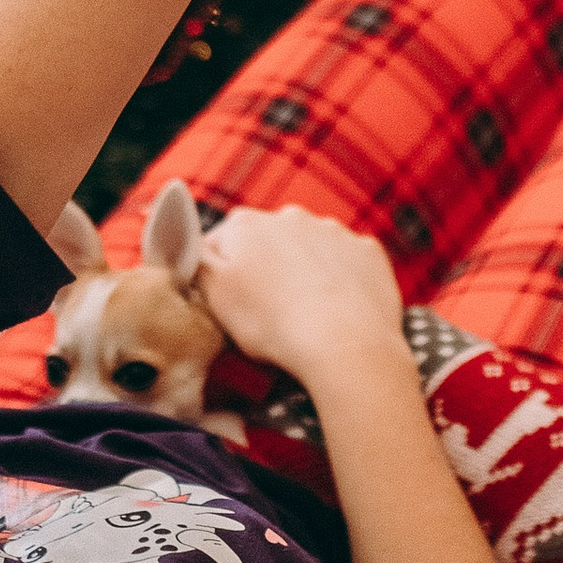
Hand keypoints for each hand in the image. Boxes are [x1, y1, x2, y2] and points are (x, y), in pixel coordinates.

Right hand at [193, 204, 407, 391]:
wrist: (346, 345)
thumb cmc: (273, 325)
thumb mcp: (215, 296)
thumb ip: (196, 261)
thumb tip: (194, 245)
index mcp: (246, 225)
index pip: (219, 243)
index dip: (217, 275)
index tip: (227, 303)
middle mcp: (290, 217)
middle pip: (265, 242)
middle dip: (263, 268)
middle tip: (266, 311)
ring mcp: (334, 231)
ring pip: (307, 247)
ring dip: (302, 270)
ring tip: (304, 311)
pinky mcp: (367, 251)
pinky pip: (347, 259)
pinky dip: (340, 277)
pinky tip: (337, 306)